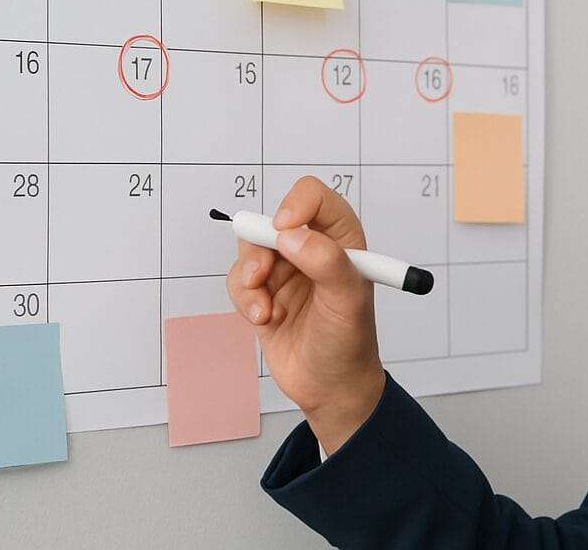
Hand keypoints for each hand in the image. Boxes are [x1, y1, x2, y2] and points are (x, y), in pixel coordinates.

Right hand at [226, 175, 385, 455]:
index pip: (315, 198)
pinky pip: (238, 281)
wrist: (331, 389)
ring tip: (265, 309)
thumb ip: (327, 263)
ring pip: (250, 252)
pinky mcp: (264, 295)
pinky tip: (264, 319)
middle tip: (262, 275)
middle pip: (271, 223)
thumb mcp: (348, 301)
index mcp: (341, 240)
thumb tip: (291, 236)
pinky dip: (244, 299)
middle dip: (261, 248)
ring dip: (250, 278)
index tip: (285, 228)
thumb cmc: (349, 342)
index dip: (297, 204)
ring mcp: (285, 272)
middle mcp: (311, 249)